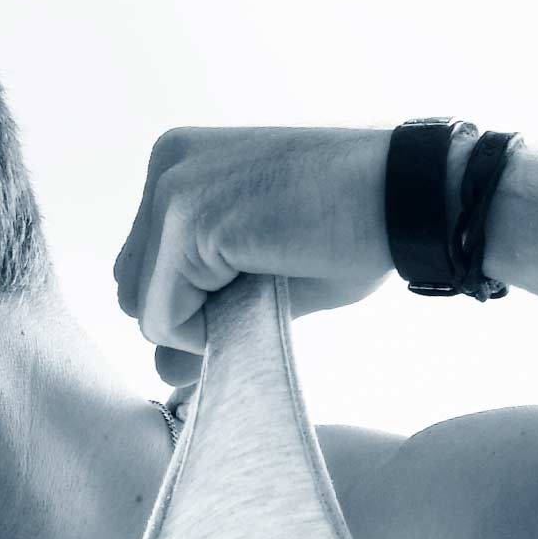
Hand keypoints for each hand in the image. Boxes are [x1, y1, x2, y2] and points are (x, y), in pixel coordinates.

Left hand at [113, 126, 397, 387]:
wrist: (406, 199)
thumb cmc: (349, 232)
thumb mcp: (257, 277)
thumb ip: (202, 314)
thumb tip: (161, 374)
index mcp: (180, 164)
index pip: (143, 267)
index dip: (194, 301)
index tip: (257, 276)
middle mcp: (165, 165)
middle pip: (131, 288)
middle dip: (188, 314)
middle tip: (260, 286)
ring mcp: (171, 189)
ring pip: (142, 307)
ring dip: (200, 323)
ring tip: (264, 282)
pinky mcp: (186, 221)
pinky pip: (161, 318)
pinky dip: (206, 329)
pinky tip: (261, 283)